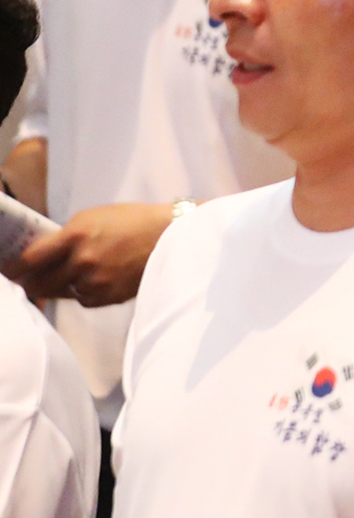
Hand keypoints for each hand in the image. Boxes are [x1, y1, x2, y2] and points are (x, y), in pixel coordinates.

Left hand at [7, 203, 174, 305]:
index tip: (9, 271)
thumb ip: (64, 237)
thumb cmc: (133, 221)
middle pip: (38, 285)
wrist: (173, 237)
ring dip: (62, 286)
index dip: (13, 269)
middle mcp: (82, 262)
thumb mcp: (93, 217)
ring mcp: (96, 282)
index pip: (29, 260)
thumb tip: (39, 255)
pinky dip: (84, 291)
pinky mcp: (109, 297)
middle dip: (31, 283)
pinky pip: (83, 300)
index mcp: (75, 236)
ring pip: (61, 293)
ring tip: (78, 272)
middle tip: (30, 279)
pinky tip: (98, 278)